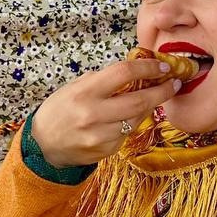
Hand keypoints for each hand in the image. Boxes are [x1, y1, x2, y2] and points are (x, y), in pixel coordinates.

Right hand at [30, 58, 180, 167]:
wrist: (43, 144)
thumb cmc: (59, 110)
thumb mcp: (74, 87)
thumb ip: (103, 80)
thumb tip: (135, 71)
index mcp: (85, 92)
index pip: (124, 73)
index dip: (148, 67)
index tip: (162, 65)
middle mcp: (93, 114)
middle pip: (140, 99)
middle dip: (162, 90)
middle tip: (173, 83)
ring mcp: (100, 136)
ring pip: (137, 118)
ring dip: (148, 107)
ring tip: (151, 98)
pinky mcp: (105, 151)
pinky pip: (127, 133)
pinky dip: (131, 123)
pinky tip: (126, 118)